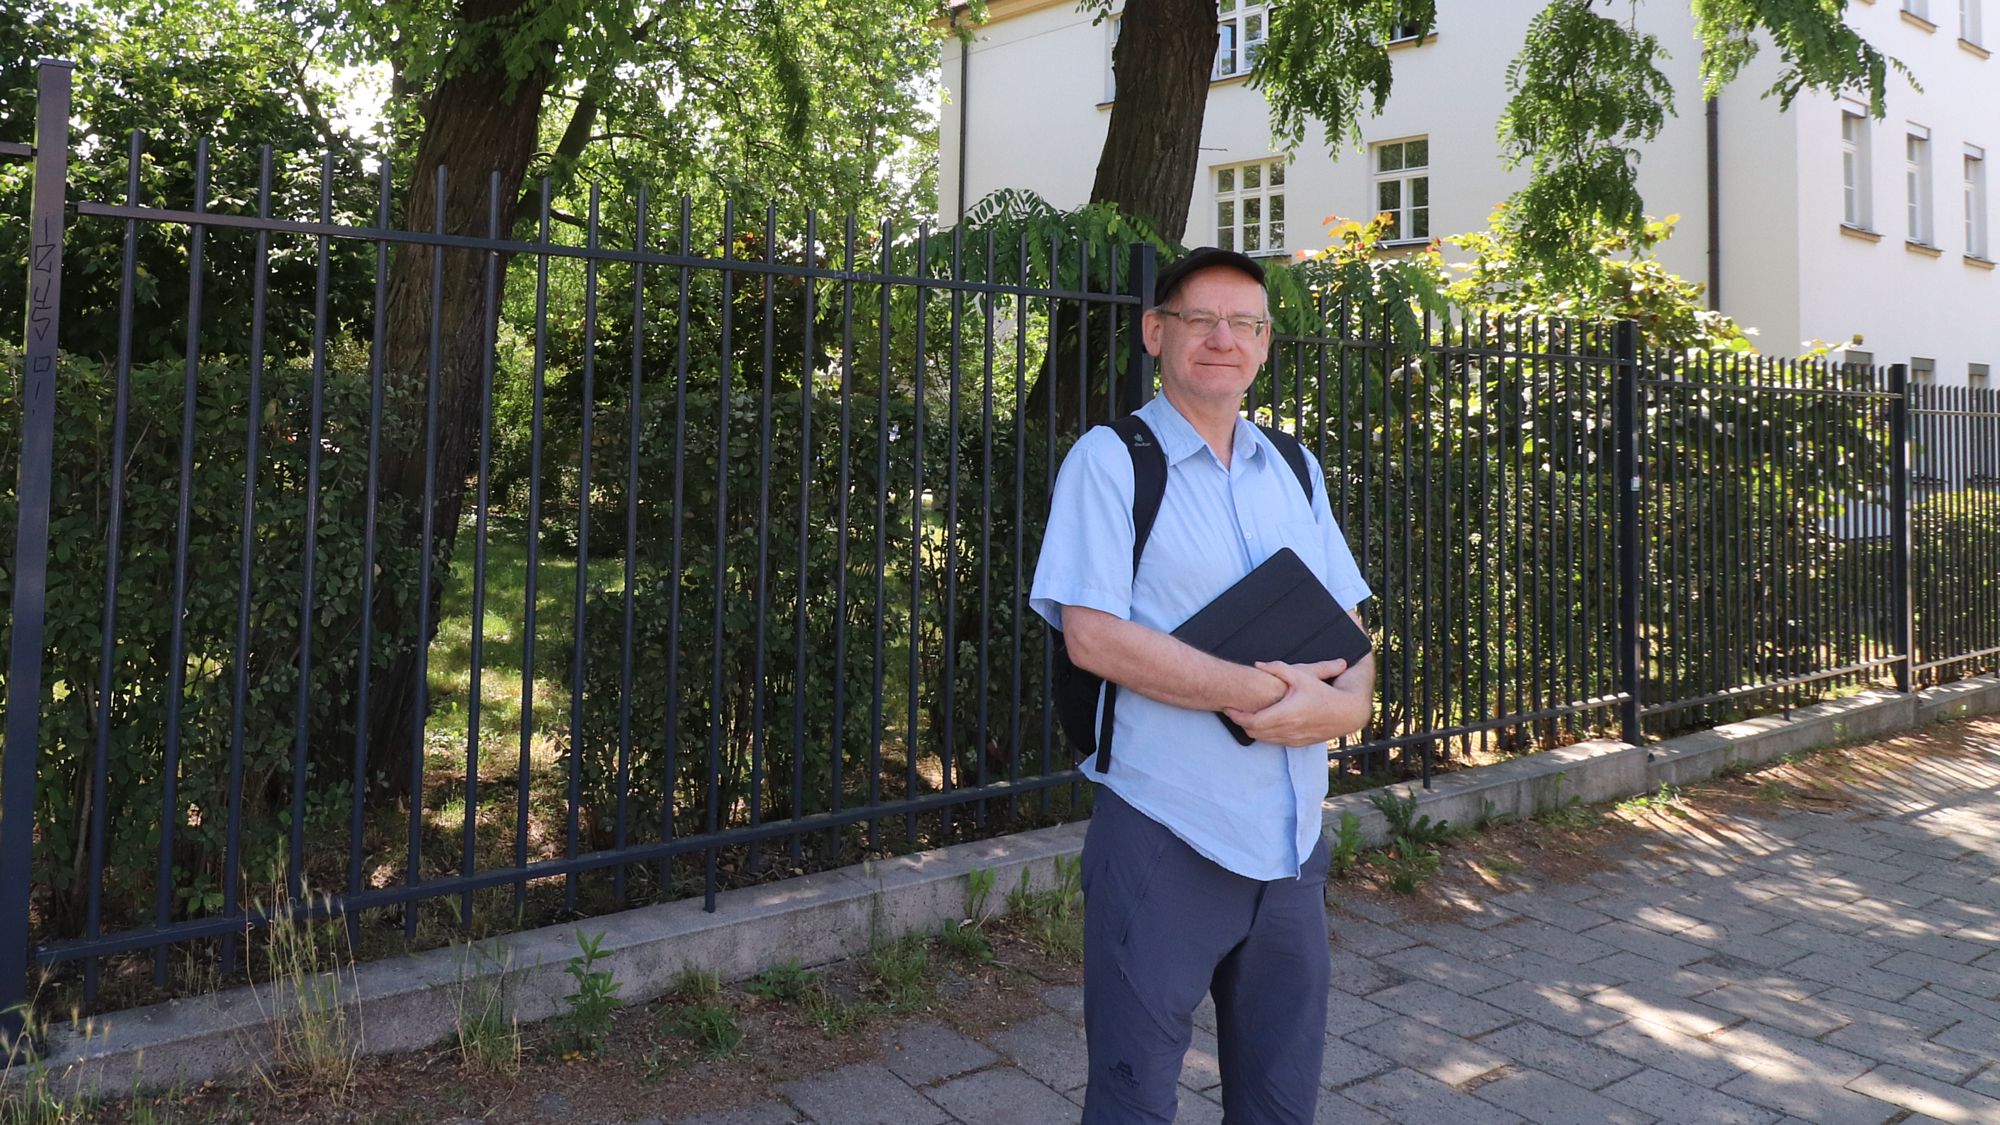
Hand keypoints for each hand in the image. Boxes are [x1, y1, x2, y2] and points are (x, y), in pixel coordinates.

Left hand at [1222, 658, 1352, 746]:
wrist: (1346, 713)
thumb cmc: (1324, 692)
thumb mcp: (1303, 675)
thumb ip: (1278, 669)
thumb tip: (1258, 664)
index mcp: (1286, 713)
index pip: (1252, 721)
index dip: (1237, 716)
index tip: (1229, 707)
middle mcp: (1288, 729)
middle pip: (1253, 731)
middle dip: (1241, 722)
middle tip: (1232, 710)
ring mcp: (1293, 738)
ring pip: (1262, 739)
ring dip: (1252, 728)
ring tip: (1245, 715)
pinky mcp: (1297, 743)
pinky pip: (1274, 742)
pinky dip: (1264, 734)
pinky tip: (1262, 722)